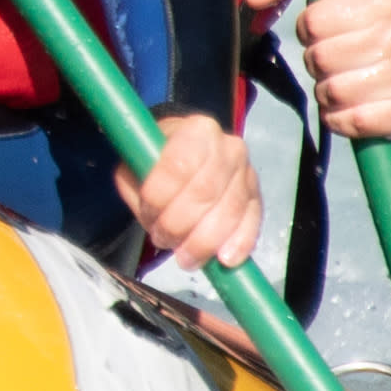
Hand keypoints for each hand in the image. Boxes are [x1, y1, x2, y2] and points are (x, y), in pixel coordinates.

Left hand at [117, 110, 262, 273]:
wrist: (186, 155)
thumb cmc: (157, 162)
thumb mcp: (134, 167)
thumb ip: (138, 187)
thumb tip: (154, 216)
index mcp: (196, 130)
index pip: (179, 166)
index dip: (160, 197)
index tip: (148, 215)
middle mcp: (228, 146)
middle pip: (205, 192)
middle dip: (179, 224)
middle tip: (162, 239)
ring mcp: (246, 172)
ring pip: (229, 212)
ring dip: (203, 242)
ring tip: (184, 257)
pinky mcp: (256, 196)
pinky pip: (251, 222)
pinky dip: (239, 243)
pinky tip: (225, 260)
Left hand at [248, 0, 390, 139]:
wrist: (390, 59)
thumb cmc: (345, 22)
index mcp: (383, 2)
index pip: (316, 21)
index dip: (307, 29)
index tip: (319, 30)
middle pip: (323, 58)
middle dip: (315, 62)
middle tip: (327, 60)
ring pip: (337, 91)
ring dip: (325, 92)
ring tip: (337, 81)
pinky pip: (358, 121)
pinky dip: (340, 120)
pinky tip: (347, 108)